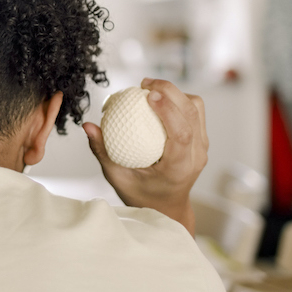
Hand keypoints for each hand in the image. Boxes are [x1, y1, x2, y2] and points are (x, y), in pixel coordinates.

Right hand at [83, 79, 206, 225]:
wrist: (167, 207)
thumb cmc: (140, 195)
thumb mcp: (117, 178)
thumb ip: (102, 151)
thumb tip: (88, 126)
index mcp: (179, 168)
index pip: (182, 134)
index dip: (168, 110)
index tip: (149, 94)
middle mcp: (196, 156)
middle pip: (192, 114)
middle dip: (170, 91)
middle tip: (144, 84)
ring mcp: (202, 148)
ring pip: (197, 109)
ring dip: (176, 93)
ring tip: (151, 89)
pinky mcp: (201, 140)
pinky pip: (195, 112)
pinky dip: (179, 100)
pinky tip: (159, 99)